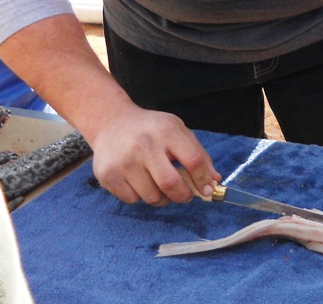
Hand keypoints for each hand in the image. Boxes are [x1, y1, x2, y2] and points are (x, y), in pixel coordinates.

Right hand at [88, 104, 220, 206]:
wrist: (112, 123)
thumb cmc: (151, 129)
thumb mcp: (177, 131)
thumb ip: (198, 154)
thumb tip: (214, 181)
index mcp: (167, 131)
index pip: (193, 160)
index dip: (203, 179)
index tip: (207, 190)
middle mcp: (145, 145)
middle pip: (171, 184)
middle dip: (183, 196)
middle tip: (185, 195)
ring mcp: (124, 161)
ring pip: (152, 197)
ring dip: (162, 198)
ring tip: (159, 185)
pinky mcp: (108, 175)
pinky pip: (132, 200)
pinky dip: (140, 196)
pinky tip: (139, 181)